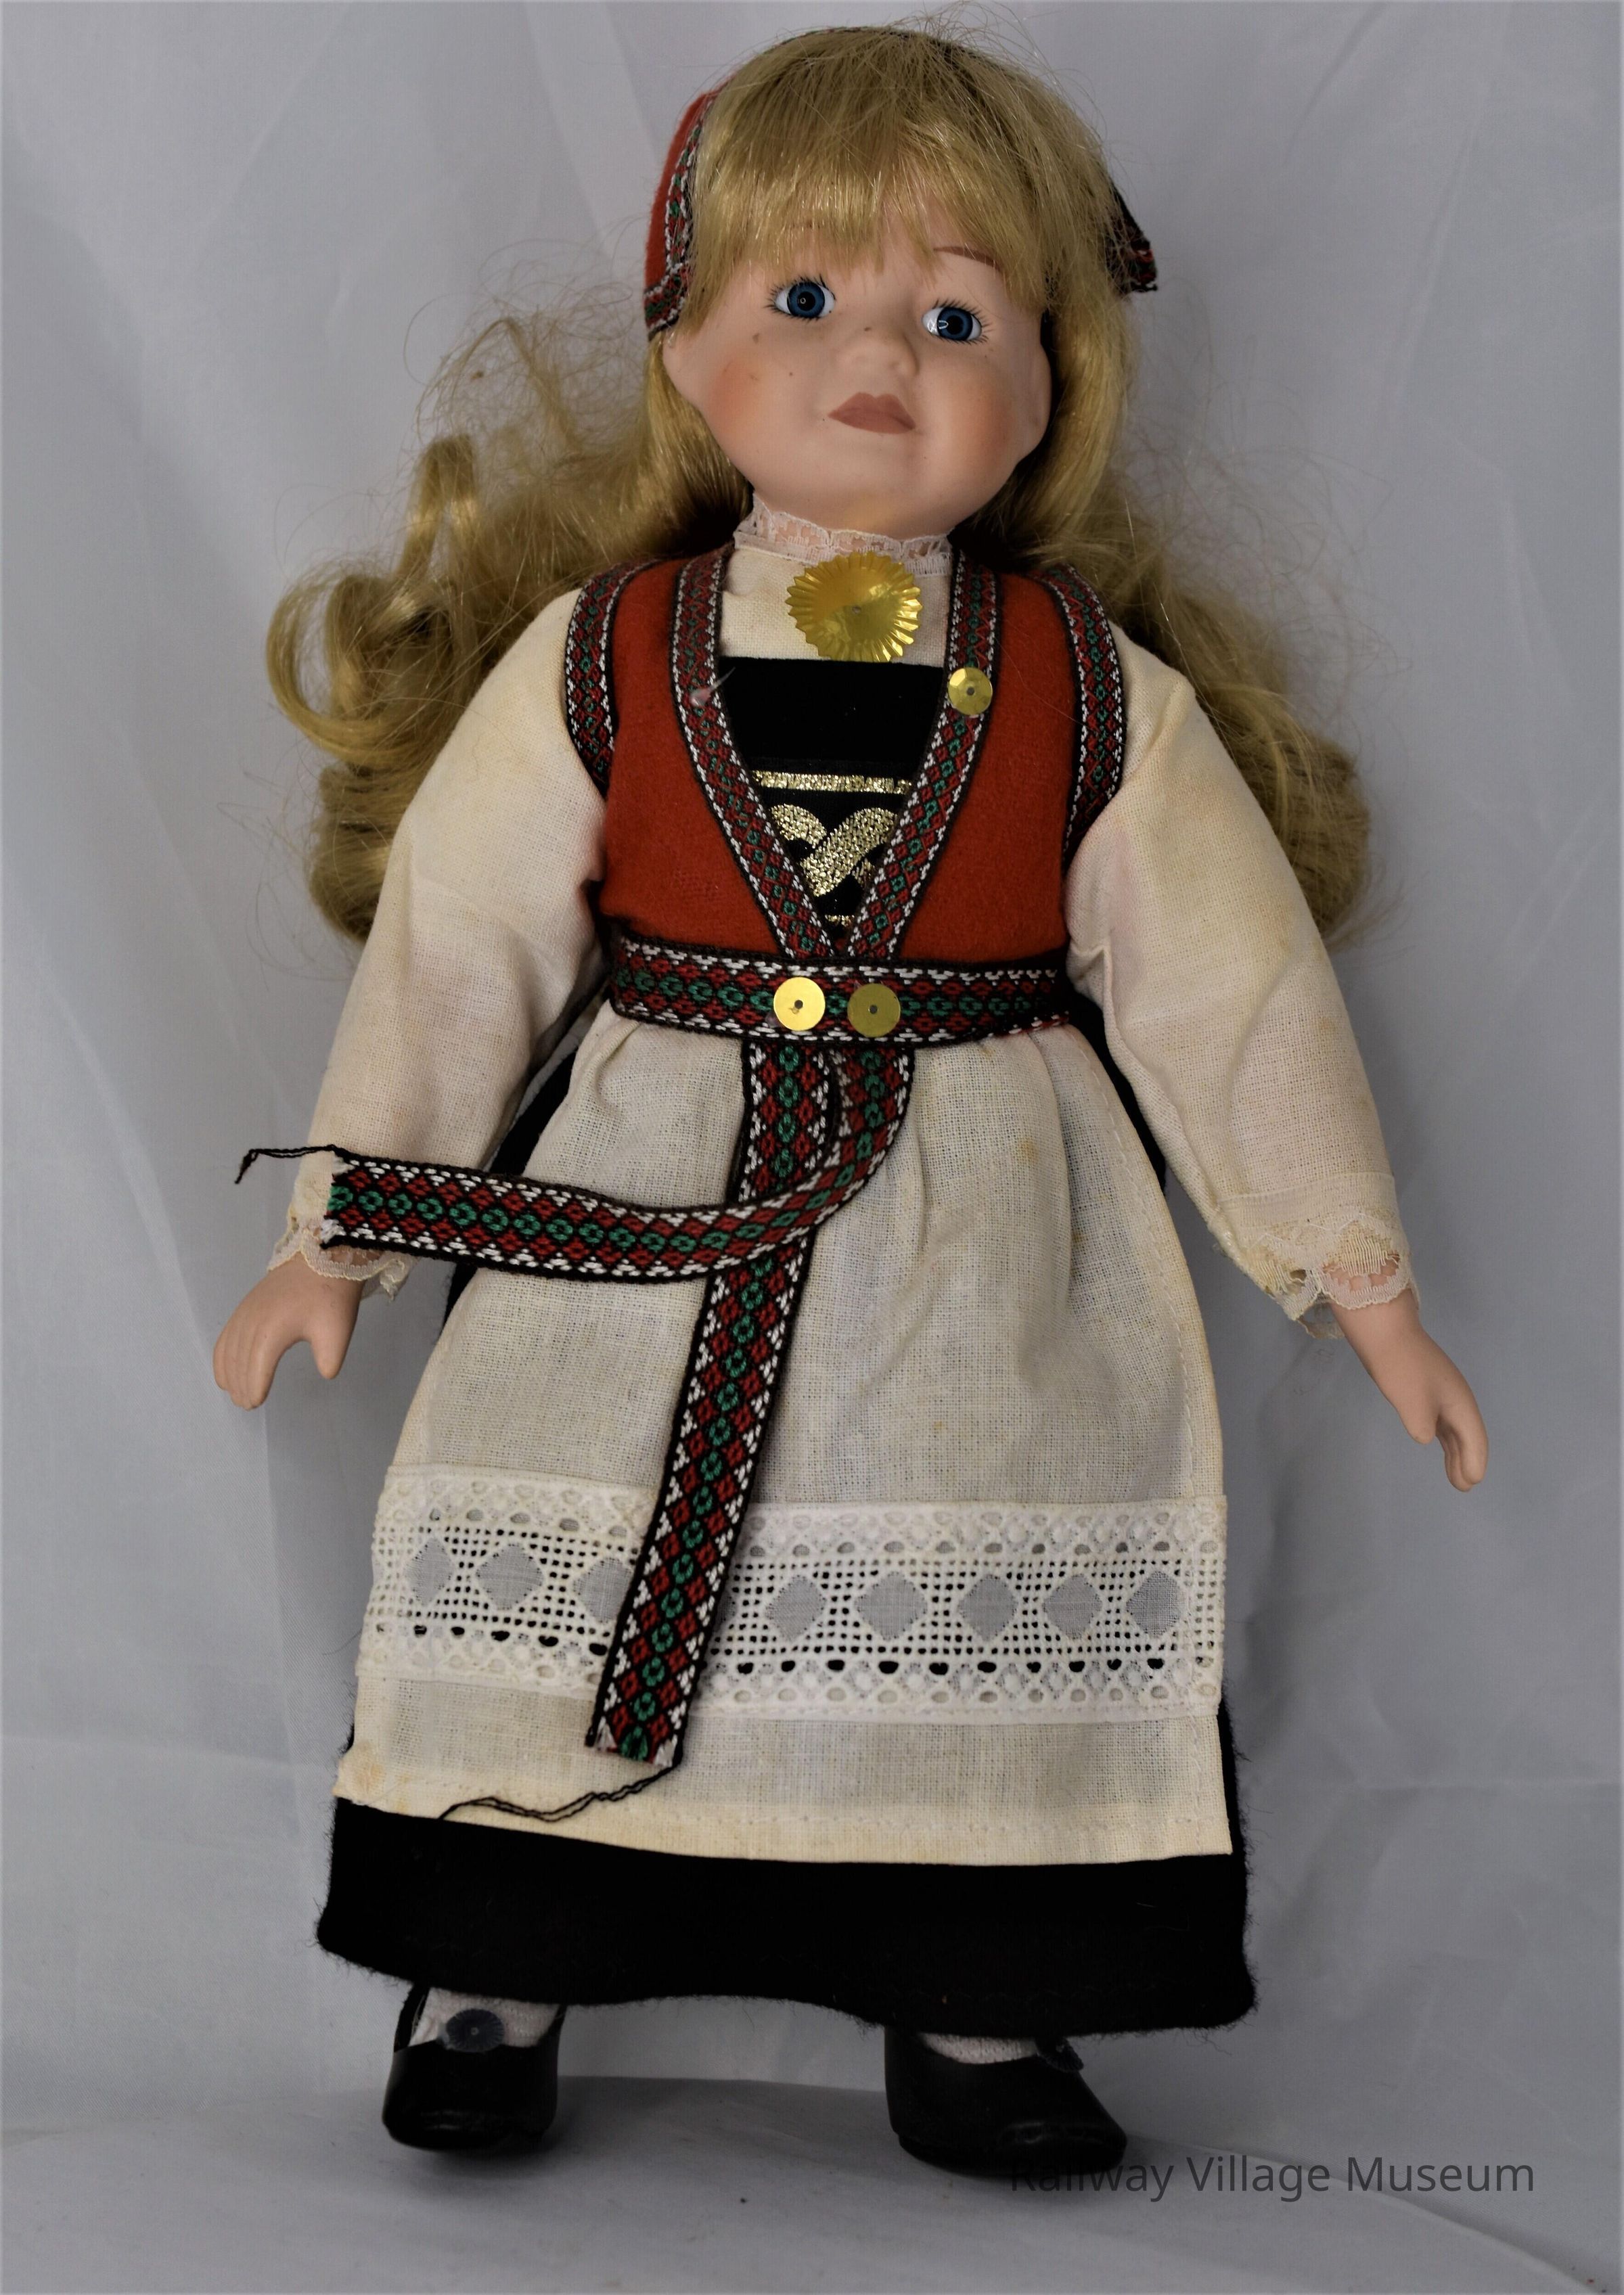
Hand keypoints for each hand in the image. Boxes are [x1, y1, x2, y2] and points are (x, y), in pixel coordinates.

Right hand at [213, 1253, 362, 1408]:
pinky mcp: (244, 1307)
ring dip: (229, 1373)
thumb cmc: (331, 1296)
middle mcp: (252, 1321)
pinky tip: (225, 1372)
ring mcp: (245, 1313)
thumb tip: (326, 1374)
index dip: (254, 1386)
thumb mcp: (338, 1330)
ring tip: (237, 1393)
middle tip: (248, 1404)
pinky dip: (221, 1356)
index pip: (257, 1366)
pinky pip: (225, 1336)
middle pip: (239, 1361)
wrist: (322, 1259)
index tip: (256, 1403)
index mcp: (273, 1329)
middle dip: (241, 1385)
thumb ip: (330, 1358)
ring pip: (228, 1350)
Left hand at [1330, 1288, 1486, 1490]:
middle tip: (1462, 1486)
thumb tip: (1426, 1436)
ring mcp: (1439, 1392)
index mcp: (1459, 1401)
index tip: (1472, 1482)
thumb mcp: (1412, 1403)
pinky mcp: (1423, 1389)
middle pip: (1467, 1435)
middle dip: (1466, 1461)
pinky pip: (1440, 1420)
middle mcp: (1454, 1397)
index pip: (1474, 1437)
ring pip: (1453, 1429)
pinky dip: (1442, 1437)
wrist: (1384, 1332)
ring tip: (1454, 1476)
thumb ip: (1423, 1427)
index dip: (1475, 1461)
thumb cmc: (1400, 1368)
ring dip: (1455, 1452)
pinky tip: (1436, 1443)